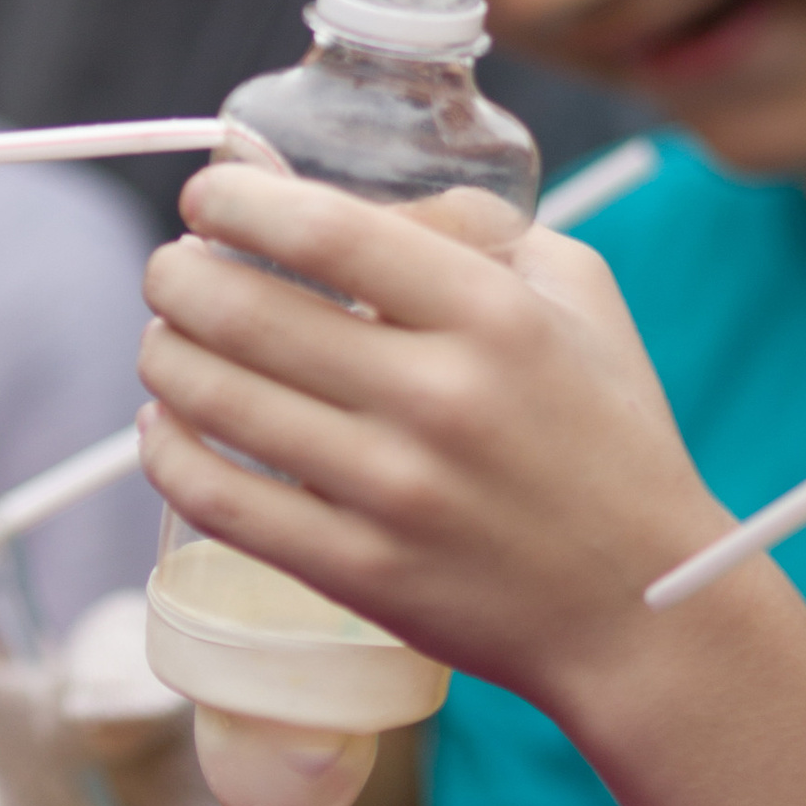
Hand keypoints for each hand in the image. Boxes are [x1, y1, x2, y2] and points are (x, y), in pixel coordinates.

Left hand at [136, 163, 726, 718]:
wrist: (639, 608)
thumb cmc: (610, 439)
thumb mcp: (581, 298)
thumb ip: (479, 228)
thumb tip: (355, 198)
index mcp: (494, 316)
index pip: (326, 231)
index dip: (240, 203)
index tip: (207, 197)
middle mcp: (438, 399)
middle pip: (247, 312)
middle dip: (179, 277)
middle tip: (170, 270)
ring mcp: (393, 493)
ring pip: (218, 403)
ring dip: (166, 357)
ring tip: (166, 340)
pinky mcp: (360, 572)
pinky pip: (223, 503)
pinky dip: (171, 455)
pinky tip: (167, 428)